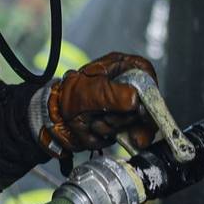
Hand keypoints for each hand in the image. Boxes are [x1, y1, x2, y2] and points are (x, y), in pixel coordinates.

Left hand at [40, 52, 159, 152]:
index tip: (141, 104)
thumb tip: (136, 100)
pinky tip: (99, 131)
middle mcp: (126, 85)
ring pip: (138, 121)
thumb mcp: (90, 91)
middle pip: (145, 102)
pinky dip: (114, 135)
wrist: (54, 119)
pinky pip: (130, 133)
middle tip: (107, 116)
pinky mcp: (121, 122)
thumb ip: (114, 95)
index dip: (148, 89)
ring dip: (115, 126)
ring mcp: (124, 105)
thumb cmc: (68, 96)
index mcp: (120, 67)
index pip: (147, 73)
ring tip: (96, 123)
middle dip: (124, 115)